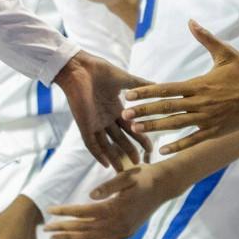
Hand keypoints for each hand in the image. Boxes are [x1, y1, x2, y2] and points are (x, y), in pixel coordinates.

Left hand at [46, 164, 172, 238]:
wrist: (164, 186)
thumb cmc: (143, 177)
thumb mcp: (127, 175)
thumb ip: (108, 186)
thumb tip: (90, 195)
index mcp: (115, 208)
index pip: (83, 212)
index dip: (65, 212)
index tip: (50, 210)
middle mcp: (117, 223)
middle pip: (84, 228)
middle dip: (63, 229)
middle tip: (46, 229)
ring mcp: (122, 232)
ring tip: (55, 238)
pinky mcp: (126, 234)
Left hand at [53, 53, 149, 169]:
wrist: (80, 68)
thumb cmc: (100, 71)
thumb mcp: (125, 80)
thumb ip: (141, 85)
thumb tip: (159, 85)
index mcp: (116, 108)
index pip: (130, 127)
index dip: (140, 138)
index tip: (150, 149)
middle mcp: (106, 118)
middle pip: (120, 139)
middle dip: (130, 151)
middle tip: (140, 163)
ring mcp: (95, 123)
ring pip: (106, 144)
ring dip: (115, 157)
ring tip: (124, 170)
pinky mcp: (84, 125)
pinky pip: (91, 143)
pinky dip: (98, 154)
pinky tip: (106, 164)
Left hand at [122, 23, 238, 154]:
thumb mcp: (225, 53)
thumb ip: (206, 38)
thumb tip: (191, 22)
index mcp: (199, 84)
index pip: (167, 89)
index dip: (146, 92)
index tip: (129, 94)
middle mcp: (200, 103)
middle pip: (166, 108)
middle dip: (144, 112)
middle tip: (124, 115)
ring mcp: (208, 119)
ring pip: (176, 125)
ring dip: (155, 128)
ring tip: (136, 130)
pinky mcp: (216, 131)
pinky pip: (194, 140)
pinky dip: (178, 145)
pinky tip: (163, 149)